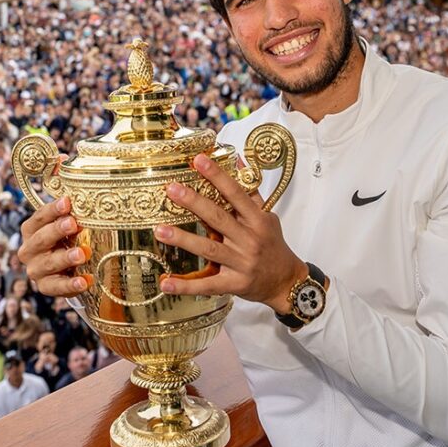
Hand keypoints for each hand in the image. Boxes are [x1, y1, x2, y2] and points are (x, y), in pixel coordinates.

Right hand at [16, 194, 89, 296]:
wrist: (64, 272)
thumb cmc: (65, 243)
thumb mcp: (66, 229)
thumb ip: (70, 218)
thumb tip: (86, 202)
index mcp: (31, 231)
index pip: (39, 218)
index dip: (52, 210)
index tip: (67, 202)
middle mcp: (29, 250)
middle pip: (40, 239)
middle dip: (57, 230)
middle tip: (73, 224)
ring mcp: (36, 270)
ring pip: (48, 263)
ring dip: (65, 258)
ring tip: (82, 254)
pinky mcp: (46, 287)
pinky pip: (57, 287)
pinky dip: (71, 285)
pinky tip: (85, 280)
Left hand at [155, 154, 306, 313]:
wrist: (287, 282)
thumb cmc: (273, 246)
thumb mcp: (267, 217)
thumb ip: (250, 192)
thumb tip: (238, 161)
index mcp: (257, 220)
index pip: (236, 194)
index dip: (217, 176)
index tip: (199, 160)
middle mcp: (249, 240)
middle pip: (218, 218)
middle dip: (194, 203)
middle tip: (172, 190)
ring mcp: (241, 263)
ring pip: (209, 249)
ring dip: (184, 240)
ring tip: (160, 230)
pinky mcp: (234, 284)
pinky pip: (207, 285)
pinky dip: (186, 286)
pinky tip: (166, 283)